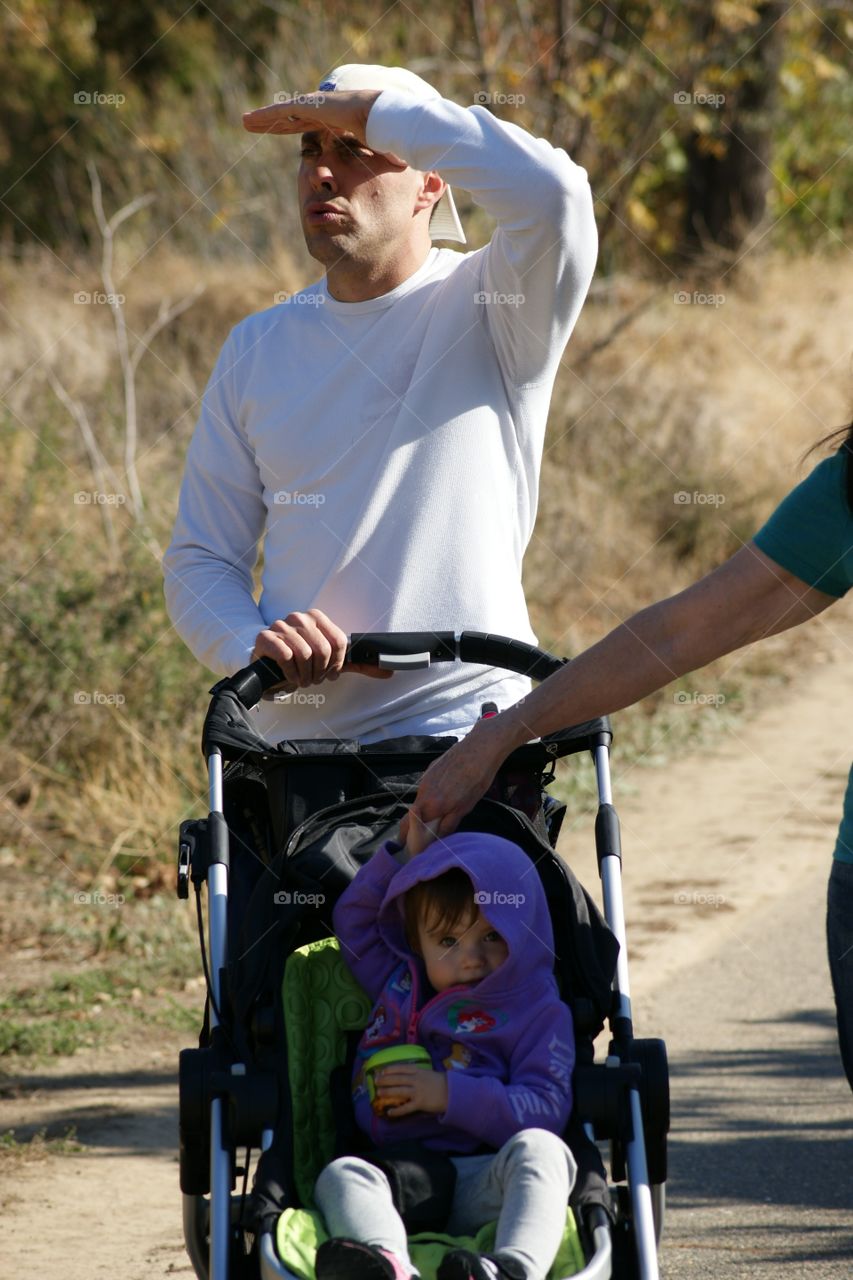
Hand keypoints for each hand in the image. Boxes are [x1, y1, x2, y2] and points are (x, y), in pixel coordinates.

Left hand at [242, 89, 405, 167]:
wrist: (388, 119)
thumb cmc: (388, 136)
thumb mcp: (376, 154)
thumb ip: (376, 161)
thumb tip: (397, 172)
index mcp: (335, 120)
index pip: (308, 125)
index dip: (291, 128)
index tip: (279, 132)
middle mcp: (323, 111)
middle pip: (291, 119)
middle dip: (272, 122)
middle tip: (253, 124)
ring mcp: (316, 106)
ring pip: (283, 114)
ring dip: (263, 118)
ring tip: (245, 122)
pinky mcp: (311, 106)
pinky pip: (284, 112)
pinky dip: (266, 116)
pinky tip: (251, 120)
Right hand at [252, 608, 393, 690]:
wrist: (268, 664)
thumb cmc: (302, 661)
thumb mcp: (331, 661)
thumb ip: (358, 664)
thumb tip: (389, 672)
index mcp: (317, 617)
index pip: (339, 642)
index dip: (337, 664)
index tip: (330, 673)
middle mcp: (299, 617)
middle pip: (323, 650)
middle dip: (320, 672)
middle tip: (313, 679)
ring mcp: (281, 625)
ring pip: (305, 654)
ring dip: (306, 675)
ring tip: (302, 679)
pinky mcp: (266, 637)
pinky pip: (286, 656)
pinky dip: (291, 673)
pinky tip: (289, 676)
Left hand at [376, 1066, 447, 1116]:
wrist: (452, 1092)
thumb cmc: (441, 1082)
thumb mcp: (428, 1073)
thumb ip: (418, 1073)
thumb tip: (406, 1075)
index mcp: (419, 1071)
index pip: (401, 1068)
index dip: (391, 1069)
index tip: (382, 1070)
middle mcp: (417, 1080)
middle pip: (398, 1079)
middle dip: (386, 1079)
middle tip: (376, 1081)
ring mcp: (418, 1091)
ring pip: (399, 1091)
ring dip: (388, 1092)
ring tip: (379, 1093)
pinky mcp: (420, 1103)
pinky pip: (406, 1107)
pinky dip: (397, 1110)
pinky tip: (390, 1112)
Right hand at [399, 719, 512, 852]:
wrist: (480, 748)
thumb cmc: (477, 779)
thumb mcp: (466, 806)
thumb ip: (449, 823)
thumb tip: (437, 837)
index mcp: (430, 803)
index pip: (409, 825)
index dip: (408, 837)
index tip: (410, 846)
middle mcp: (423, 790)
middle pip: (413, 812)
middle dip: (413, 825)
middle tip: (421, 835)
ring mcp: (426, 777)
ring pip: (421, 798)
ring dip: (425, 809)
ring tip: (440, 813)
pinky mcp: (431, 768)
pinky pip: (427, 787)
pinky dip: (431, 795)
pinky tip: (447, 792)